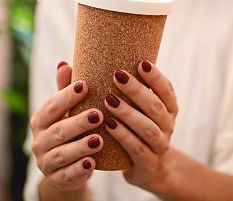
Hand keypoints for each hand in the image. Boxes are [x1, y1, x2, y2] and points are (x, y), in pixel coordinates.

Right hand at [29, 62, 103, 191]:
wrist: (65, 167)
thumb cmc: (69, 129)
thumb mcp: (67, 111)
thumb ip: (65, 89)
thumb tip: (64, 63)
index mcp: (41, 120)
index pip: (51, 106)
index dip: (66, 96)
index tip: (85, 85)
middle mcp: (39, 141)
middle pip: (58, 131)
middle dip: (78, 122)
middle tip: (99, 114)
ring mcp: (45, 162)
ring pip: (62, 154)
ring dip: (80, 146)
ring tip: (100, 140)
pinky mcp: (56, 179)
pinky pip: (67, 175)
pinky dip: (79, 169)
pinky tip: (93, 163)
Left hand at [104, 60, 178, 190]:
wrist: (147, 168)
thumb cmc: (131, 128)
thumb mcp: (128, 108)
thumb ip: (104, 85)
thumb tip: (64, 65)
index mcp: (167, 108)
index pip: (166, 89)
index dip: (155, 76)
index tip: (141, 62)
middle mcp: (167, 125)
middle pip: (156, 106)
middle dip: (137, 90)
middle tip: (117, 75)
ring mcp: (160, 145)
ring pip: (147, 128)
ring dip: (128, 113)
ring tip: (109, 100)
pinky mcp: (148, 163)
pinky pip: (137, 148)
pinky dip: (123, 136)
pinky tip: (108, 125)